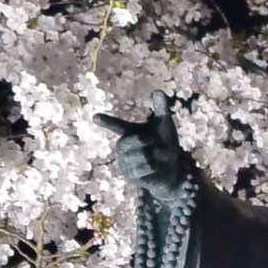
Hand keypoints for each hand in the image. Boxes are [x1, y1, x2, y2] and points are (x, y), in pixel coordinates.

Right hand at [95, 91, 188, 206]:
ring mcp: (124, 162)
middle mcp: (122, 147)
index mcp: (129, 132)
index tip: (95, 117)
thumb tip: (157, 91)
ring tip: (157, 157)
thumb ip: (161, 109)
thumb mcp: (165, 125)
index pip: (116, 125)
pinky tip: (155, 167)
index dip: (106, 121)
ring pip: (140, 155)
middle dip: (145, 140)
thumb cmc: (166, 144)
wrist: (172, 169)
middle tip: (156, 141)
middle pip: (131, 140)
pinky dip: (154, 166)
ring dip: (155, 155)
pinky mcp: (129, 176)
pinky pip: (143, 168)